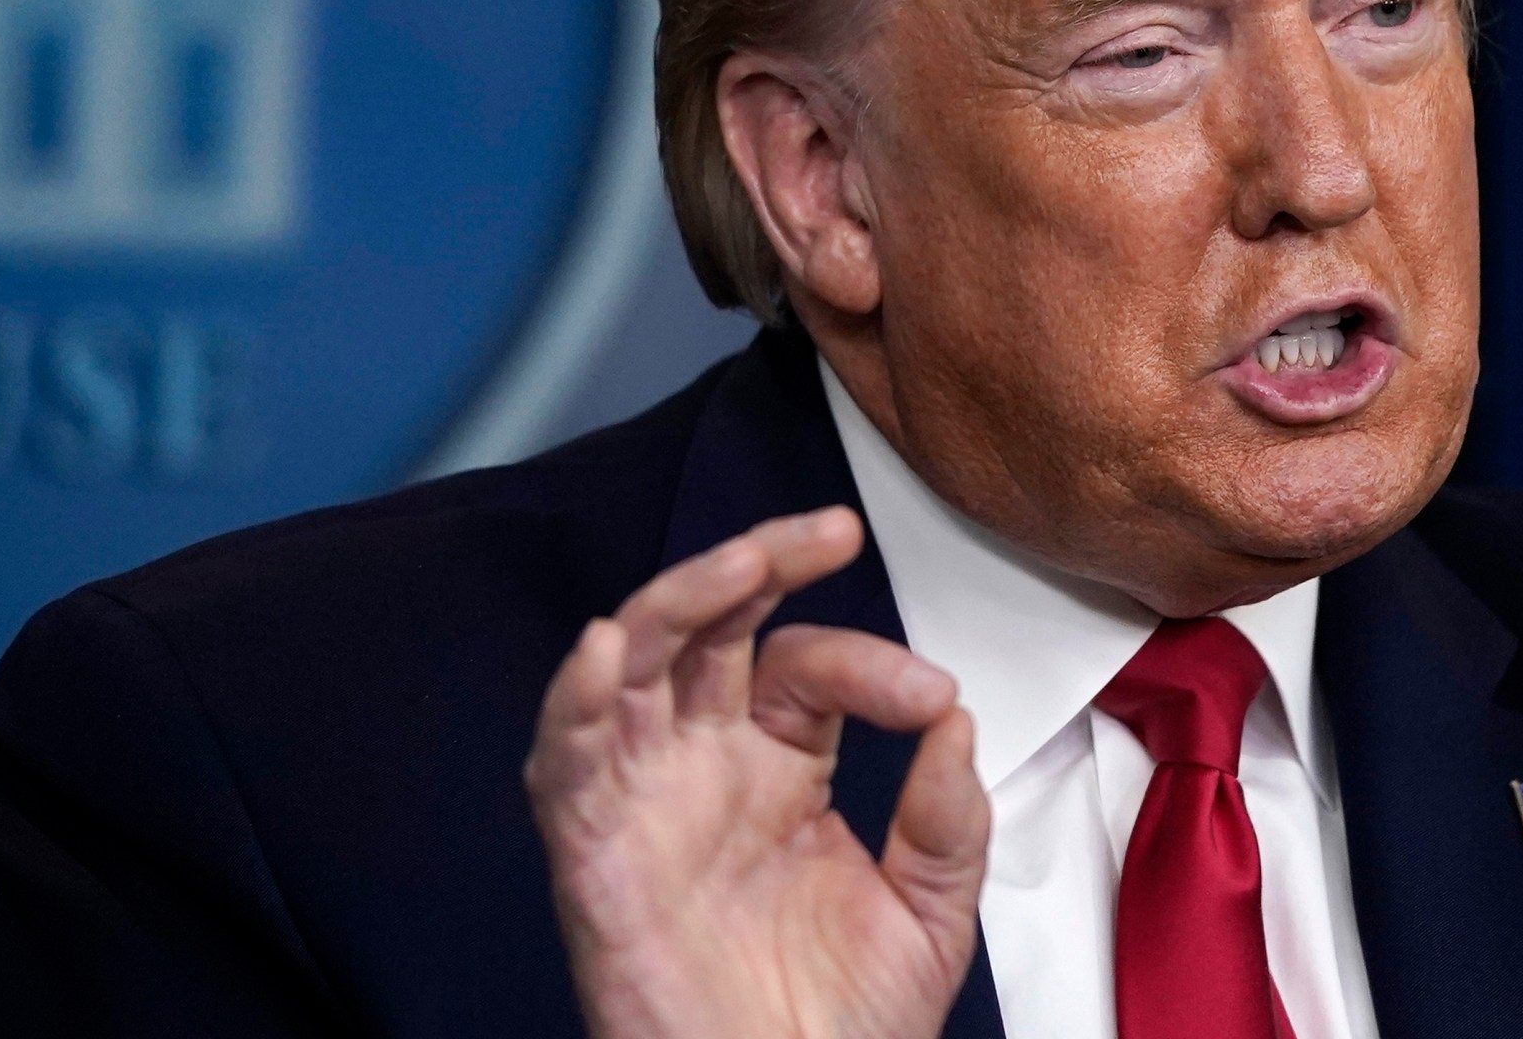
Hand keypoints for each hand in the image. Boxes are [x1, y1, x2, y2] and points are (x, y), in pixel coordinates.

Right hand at [526, 506, 987, 1038]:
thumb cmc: (839, 1028)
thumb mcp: (929, 911)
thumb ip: (948, 816)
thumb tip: (956, 716)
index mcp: (781, 768)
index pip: (810, 665)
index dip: (871, 661)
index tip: (932, 695)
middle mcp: (706, 767)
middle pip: (712, 628)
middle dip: (760, 563)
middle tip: (826, 532)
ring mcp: (646, 801)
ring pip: (636, 663)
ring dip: (678, 602)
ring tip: (742, 565)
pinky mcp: (594, 854)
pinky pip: (565, 760)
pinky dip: (574, 698)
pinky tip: (601, 646)